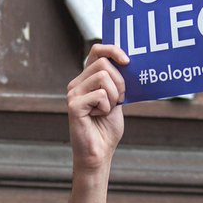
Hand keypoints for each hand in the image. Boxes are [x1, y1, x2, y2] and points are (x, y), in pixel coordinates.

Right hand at [66, 44, 128, 171]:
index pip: (97, 51)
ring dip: (114, 96)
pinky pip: (100, 95)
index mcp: (86, 79)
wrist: (99, 153)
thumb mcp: (117, 99)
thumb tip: (129, 62)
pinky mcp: (74, 105)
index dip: (113, 50)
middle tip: (118, 101)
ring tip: (106, 110)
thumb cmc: (107, 128)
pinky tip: (98, 117)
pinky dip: (106, 107)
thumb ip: (118, 81)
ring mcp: (73, 93)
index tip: (127, 61)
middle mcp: (76, 83)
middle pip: (104, 63)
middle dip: (120, 82)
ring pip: (103, 78)